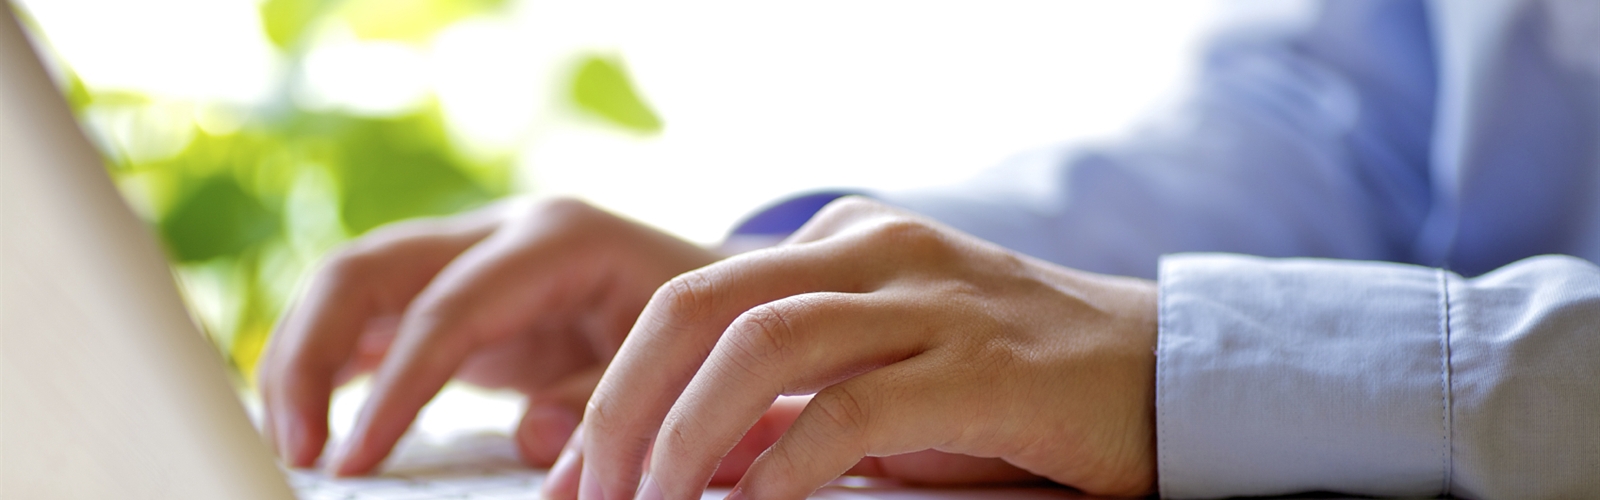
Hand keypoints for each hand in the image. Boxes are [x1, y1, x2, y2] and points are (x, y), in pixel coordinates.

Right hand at [256, 197, 718, 474]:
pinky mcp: (455, 291)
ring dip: (303, 358)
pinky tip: (308, 419)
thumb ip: (603, 398)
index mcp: (556, 238)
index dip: (393, 388)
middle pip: (367, 270)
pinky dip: (329, 363)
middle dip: (311, 355)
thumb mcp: (673, 362)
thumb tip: (530, 439)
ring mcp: (470, 255)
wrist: (722, 292)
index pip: (446, 310)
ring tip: (292, 443)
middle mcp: (500, 232)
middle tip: (298, 449)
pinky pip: (370, 316)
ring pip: (350, 285)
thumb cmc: (704, 327)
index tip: (353, 460)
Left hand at [551, 197, 1159, 498]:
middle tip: (585, 493)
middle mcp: (877, 251)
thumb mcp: (884, 390)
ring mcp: (931, 300)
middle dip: (623, 403)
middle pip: (702, 302)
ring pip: (761, 342)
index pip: (693, 298)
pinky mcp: (982, 365)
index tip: (573, 472)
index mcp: (844, 244)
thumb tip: (676, 466)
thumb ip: (786, 411)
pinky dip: (781, 465)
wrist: (1167, 379)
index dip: (615, 384)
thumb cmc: (1013, 398)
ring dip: (682, 436)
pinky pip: (851, 407)